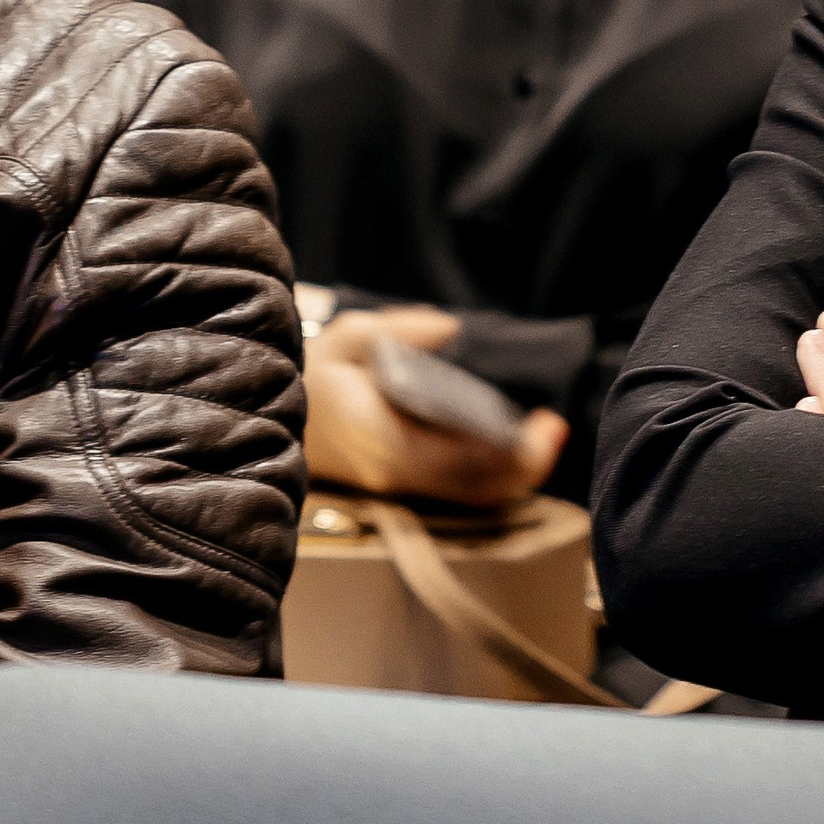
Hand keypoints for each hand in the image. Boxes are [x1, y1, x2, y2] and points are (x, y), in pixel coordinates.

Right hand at [301, 304, 566, 506]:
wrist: (271, 419)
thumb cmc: (316, 376)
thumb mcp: (349, 337)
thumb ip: (399, 330)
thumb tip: (449, 328)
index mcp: (385, 439)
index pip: (461, 458)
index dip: (509, 450)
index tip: (541, 423)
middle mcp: (397, 473)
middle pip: (475, 485)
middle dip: (523, 462)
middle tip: (553, 428)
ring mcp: (400, 487)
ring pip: (469, 495)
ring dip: (514, 472)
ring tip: (544, 436)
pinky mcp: (403, 489)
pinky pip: (457, 492)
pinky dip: (493, 476)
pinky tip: (514, 448)